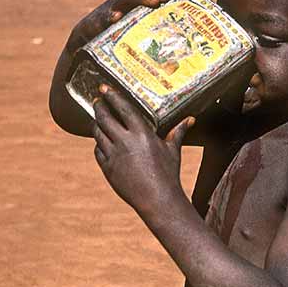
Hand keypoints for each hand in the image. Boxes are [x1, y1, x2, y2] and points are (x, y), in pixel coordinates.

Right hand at [67, 0, 181, 54]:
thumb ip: (155, 22)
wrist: (91, 33)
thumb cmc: (122, 30)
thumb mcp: (140, 22)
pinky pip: (108, 16)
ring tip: (155, 2)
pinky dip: (113, 15)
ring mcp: (115, 6)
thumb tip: (182, 34)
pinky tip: (117, 18)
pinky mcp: (103, 19)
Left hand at [93, 85, 194, 217]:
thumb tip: (191, 119)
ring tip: (98, 119)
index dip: (111, 96)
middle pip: (104, 117)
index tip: (104, 87)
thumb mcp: (173, 151)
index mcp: (142, 133)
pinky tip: (102, 142)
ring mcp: (114, 155)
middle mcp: (125, 141)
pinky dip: (99, 144)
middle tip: (97, 101)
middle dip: (99, 107)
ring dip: (96, 124)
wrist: (158, 199)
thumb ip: (178, 132)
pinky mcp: (108, 169)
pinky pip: (98, 151)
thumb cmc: (168, 174)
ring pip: (98, 133)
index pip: (122, 108)